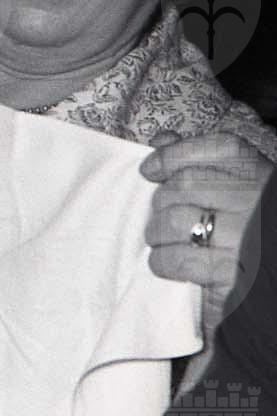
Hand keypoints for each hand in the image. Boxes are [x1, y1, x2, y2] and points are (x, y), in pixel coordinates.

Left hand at [142, 131, 274, 339]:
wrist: (269, 276)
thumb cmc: (251, 230)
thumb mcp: (240, 191)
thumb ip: (202, 162)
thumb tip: (161, 139)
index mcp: (263, 177)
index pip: (217, 148)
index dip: (174, 155)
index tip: (150, 170)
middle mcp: (257, 203)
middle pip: (183, 184)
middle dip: (161, 202)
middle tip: (165, 217)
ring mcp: (245, 239)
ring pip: (171, 221)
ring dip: (157, 233)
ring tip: (167, 241)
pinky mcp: (230, 276)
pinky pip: (174, 259)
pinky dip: (162, 262)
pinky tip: (171, 264)